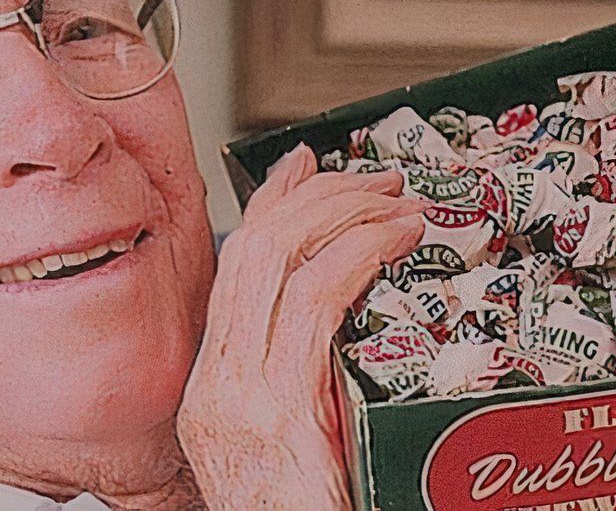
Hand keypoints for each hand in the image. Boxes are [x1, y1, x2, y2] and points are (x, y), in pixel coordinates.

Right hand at [176, 144, 425, 509]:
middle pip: (253, 251)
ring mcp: (237, 397)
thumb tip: (362, 339)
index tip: (307, 168)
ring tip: (401, 202)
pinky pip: (313, 302)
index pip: (234, 270)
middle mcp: (215, 386)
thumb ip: (314, 391)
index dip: (272, 206)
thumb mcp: (305, 447)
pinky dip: (357, 254)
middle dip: (318, 196)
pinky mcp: (273, 412)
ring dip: (345, 214)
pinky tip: (394, 242)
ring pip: (277, 261)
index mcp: (215, 392)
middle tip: (377, 178)